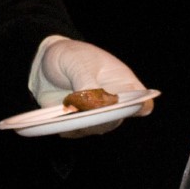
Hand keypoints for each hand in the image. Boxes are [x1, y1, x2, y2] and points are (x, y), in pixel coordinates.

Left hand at [28, 36, 148, 134]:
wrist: (45, 62)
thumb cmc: (71, 56)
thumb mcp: (79, 63)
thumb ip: (88, 83)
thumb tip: (95, 105)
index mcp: (123, 83)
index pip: (143, 101)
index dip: (140, 107)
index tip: (125, 106)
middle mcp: (113, 102)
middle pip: (117, 119)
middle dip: (103, 118)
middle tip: (87, 112)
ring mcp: (96, 113)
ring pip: (97, 128)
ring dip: (84, 126)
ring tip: (68, 117)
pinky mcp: (78, 121)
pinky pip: (78, 132)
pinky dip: (70, 130)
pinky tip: (60, 122)